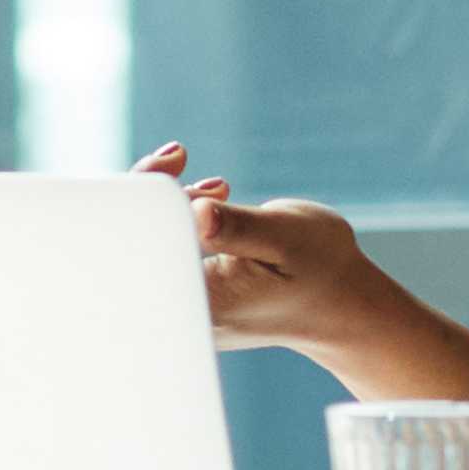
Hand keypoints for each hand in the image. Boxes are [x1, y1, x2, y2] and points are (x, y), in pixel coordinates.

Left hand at [133, 143, 392, 351]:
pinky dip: (175, 214)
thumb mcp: (286, 237)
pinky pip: (160, 248)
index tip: (173, 164)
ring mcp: (181, 305)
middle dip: (148, 190)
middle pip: (128, 243)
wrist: (341, 305)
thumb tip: (196, 213)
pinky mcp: (188, 292)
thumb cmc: (320, 268)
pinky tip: (211, 197)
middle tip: (180, 158)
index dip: (143, 197)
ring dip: (165, 200)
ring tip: (218, 186)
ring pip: (143, 242)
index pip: (140, 246)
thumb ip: (236, 227)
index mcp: (200, 303)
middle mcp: (180, 311)